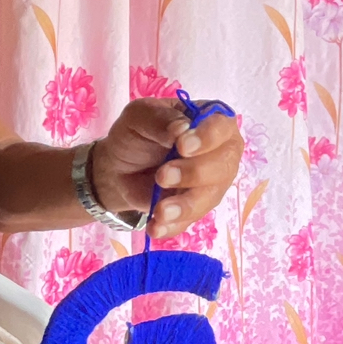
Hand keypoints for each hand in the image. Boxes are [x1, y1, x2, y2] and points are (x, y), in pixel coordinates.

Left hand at [90, 99, 242, 239]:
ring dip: (186, 205)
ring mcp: (211, 184)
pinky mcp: (197, 208)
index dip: (207, 138)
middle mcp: (219, 153)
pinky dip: (174, 225)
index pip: (222, 127)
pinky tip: (157, 227)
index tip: (182, 146)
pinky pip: (192, 220)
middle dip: (194, 174)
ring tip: (160, 211)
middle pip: (223, 166)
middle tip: (162, 176)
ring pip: (210, 198)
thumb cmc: (136, 135)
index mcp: (210, 122)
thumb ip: (160, 119)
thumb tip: (181, 128)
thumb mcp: (140, 116)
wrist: (119, 168)